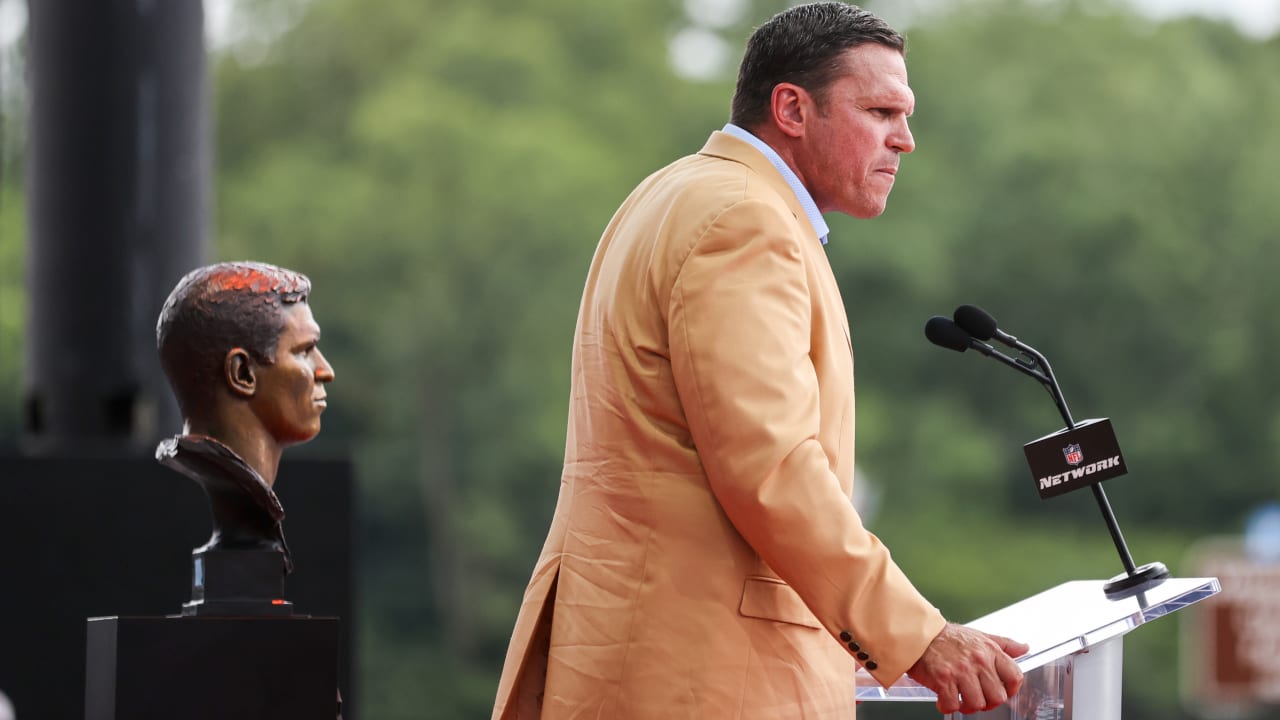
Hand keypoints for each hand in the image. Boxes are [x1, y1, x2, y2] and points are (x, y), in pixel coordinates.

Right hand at [905, 623, 1028, 714]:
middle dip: (988, 702)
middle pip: (997, 697)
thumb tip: (1024, 648)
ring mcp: (961, 671)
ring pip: (977, 704)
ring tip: (959, 699)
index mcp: (990, 651)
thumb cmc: (948, 637)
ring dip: (967, 706)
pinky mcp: (944, 680)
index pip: (1015, 676)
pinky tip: (944, 699)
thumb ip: (1003, 644)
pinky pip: (953, 705)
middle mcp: (978, 661)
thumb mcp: (979, 636)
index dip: (1011, 690)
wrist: (919, 634)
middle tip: (977, 698)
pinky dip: (947, 706)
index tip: (1003, 692)